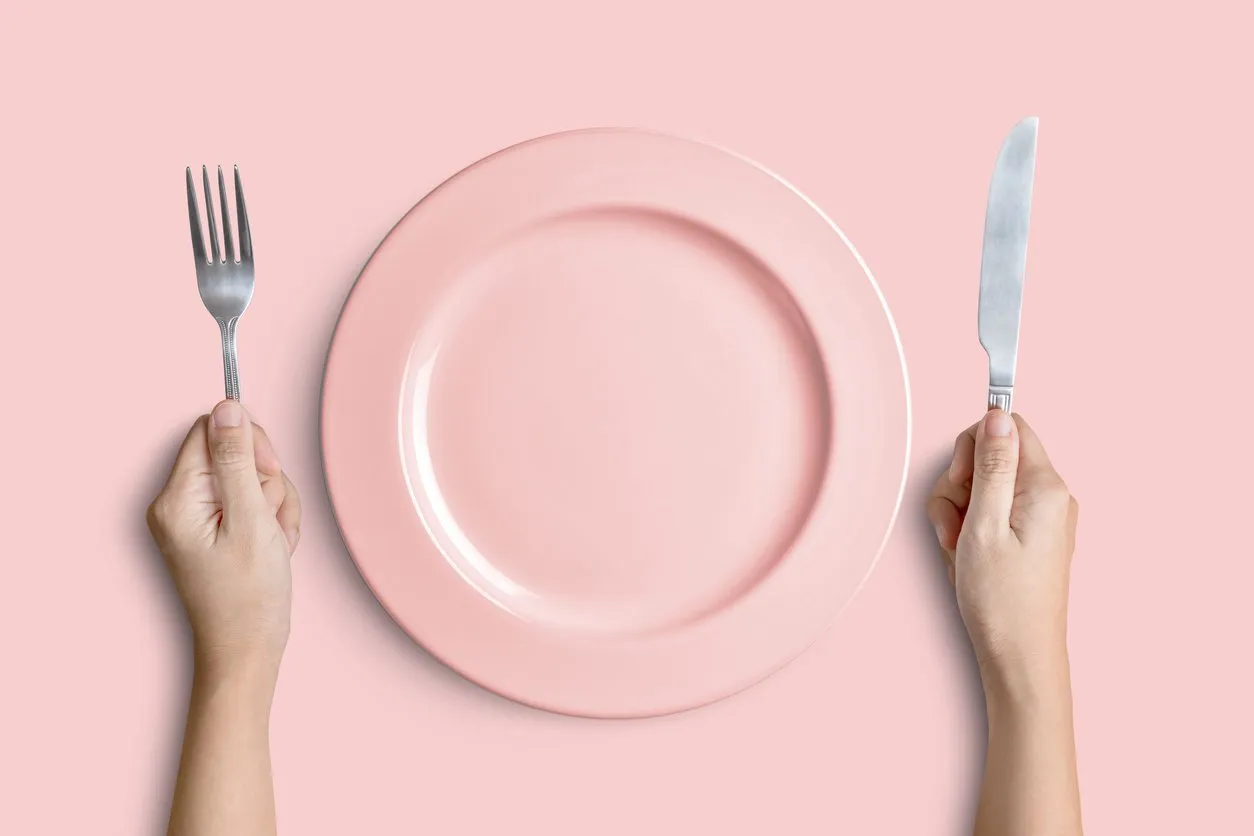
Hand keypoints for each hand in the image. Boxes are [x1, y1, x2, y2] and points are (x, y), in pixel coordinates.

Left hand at [148, 400, 301, 677]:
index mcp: (176, 498)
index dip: (249, 445)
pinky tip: (272, 548)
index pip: (212, 431)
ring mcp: (195, 518)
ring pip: (250, 478)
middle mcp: (178, 503)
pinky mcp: (213, 529)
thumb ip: (238, 460)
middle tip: (270, 517)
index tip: (267, 475)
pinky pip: (251, 502)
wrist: (246, 651)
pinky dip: (271, 521)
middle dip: (267, 480)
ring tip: (274, 542)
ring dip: (275, 505)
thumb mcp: (251, 520)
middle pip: (234, 452)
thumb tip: (227, 407)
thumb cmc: (247, 596)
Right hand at [926, 410, 1077, 687]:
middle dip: (960, 486)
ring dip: (959, 512)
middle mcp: (1050, 497)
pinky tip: (965, 557)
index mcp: (1044, 487)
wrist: (1019, 655)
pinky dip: (970, 530)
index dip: (973, 447)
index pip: (1008, 428)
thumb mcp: (983, 524)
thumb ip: (991, 466)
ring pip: (985, 487)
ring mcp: (1041, 518)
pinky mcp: (1030, 537)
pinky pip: (992, 514)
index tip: (961, 481)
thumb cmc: (1001, 598)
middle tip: (954, 524)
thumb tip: (997, 415)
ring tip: (958, 549)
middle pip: (992, 457)